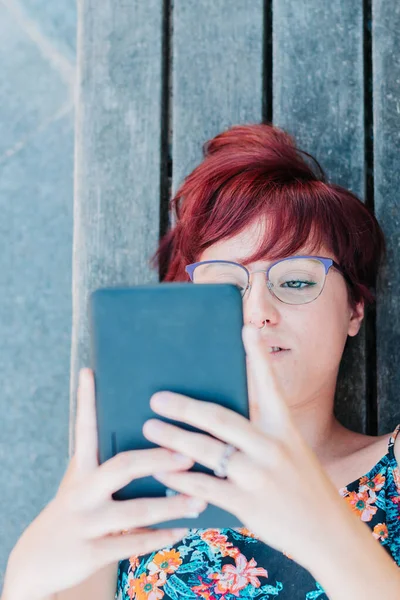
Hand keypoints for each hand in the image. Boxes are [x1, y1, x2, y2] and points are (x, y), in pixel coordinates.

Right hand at [2, 369, 205, 599]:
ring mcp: (85, 522)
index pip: (85, 429)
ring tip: (199, 500)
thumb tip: (151, 436)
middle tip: (187, 454)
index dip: (86, 401)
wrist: (37, 561)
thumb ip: (107, 463)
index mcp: (80, 470)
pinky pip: (132, 544)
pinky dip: (159, 538)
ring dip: (170, 505)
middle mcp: (81, 492)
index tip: (91, 373)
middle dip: (158, 460)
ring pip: (134, 512)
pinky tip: (182, 531)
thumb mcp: (82, 484)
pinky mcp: (90, 551)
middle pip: (123, 467)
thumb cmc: (75, 511)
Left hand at [142, 324, 349, 568]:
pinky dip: (181, 478)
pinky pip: (205, 487)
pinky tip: (162, 471)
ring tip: (149, 428)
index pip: (268, 384)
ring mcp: (259, 476)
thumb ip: (259, 432)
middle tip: (156, 398)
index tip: (246, 328)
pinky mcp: (248, 504)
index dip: (256, 356)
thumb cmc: (302, 484)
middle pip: (219, 418)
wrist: (327, 531)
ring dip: (173, 438)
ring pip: (206, 451)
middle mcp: (271, 446)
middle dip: (184, 407)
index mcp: (284, 427)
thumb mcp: (289, 449)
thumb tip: (217, 416)